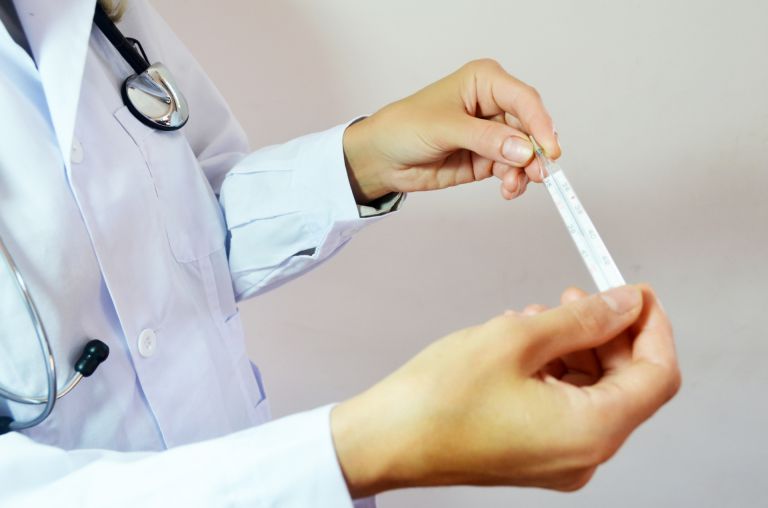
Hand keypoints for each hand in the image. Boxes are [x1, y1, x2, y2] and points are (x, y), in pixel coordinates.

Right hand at [331, 285, 679, 496]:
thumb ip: (582, 319)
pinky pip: (565, 406)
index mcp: (590, 432)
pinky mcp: (536, 454)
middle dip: (606, 333)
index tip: (636, 293)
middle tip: (577, 294)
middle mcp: (583, 455)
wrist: (386, 440)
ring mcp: (559, 460)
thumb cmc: (438, 399)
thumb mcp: (516, 339)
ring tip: (535, 317)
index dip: (653, 327)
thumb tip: (626, 304)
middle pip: (625, 384)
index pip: (656, 376)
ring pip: (592, 392)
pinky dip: (554, 370)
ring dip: (574, 348)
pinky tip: (523, 343)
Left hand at [342, 59, 560, 202]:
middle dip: (535, 153)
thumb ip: (485, 139)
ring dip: (525, 171)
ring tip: (513, 186)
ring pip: (524, 153)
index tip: (549, 151)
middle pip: (530, 128)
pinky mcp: (487, 158)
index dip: (540, 124)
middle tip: (537, 174)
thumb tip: (524, 150)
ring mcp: (492, 133)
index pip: (524, 99)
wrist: (382, 158)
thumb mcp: (445, 129)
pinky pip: (511, 169)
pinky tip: (508, 190)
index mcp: (484, 81)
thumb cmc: (405, 127)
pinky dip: (514, 181)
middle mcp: (493, 104)